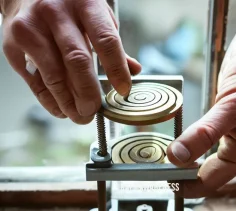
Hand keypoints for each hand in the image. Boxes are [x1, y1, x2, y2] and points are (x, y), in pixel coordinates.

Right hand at [1, 0, 140, 123]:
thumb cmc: (67, 5)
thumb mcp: (94, 14)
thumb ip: (111, 42)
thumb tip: (134, 70)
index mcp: (85, 4)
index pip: (106, 41)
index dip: (117, 70)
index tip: (123, 90)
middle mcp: (56, 13)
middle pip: (78, 61)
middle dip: (88, 93)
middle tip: (95, 110)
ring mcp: (31, 28)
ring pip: (54, 75)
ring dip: (68, 102)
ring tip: (80, 115)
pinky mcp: (13, 44)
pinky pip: (35, 80)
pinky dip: (50, 100)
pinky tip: (61, 108)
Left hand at [167, 0, 235, 197]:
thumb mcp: (233, 104)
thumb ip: (206, 132)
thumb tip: (178, 156)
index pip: (214, 178)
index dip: (190, 183)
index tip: (166, 181)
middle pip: (206, 169)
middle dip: (183, 172)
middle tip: (158, 170)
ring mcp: (226, 131)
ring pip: (200, 153)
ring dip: (182, 157)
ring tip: (160, 159)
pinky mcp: (217, 118)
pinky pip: (198, 135)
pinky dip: (185, 139)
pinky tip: (171, 139)